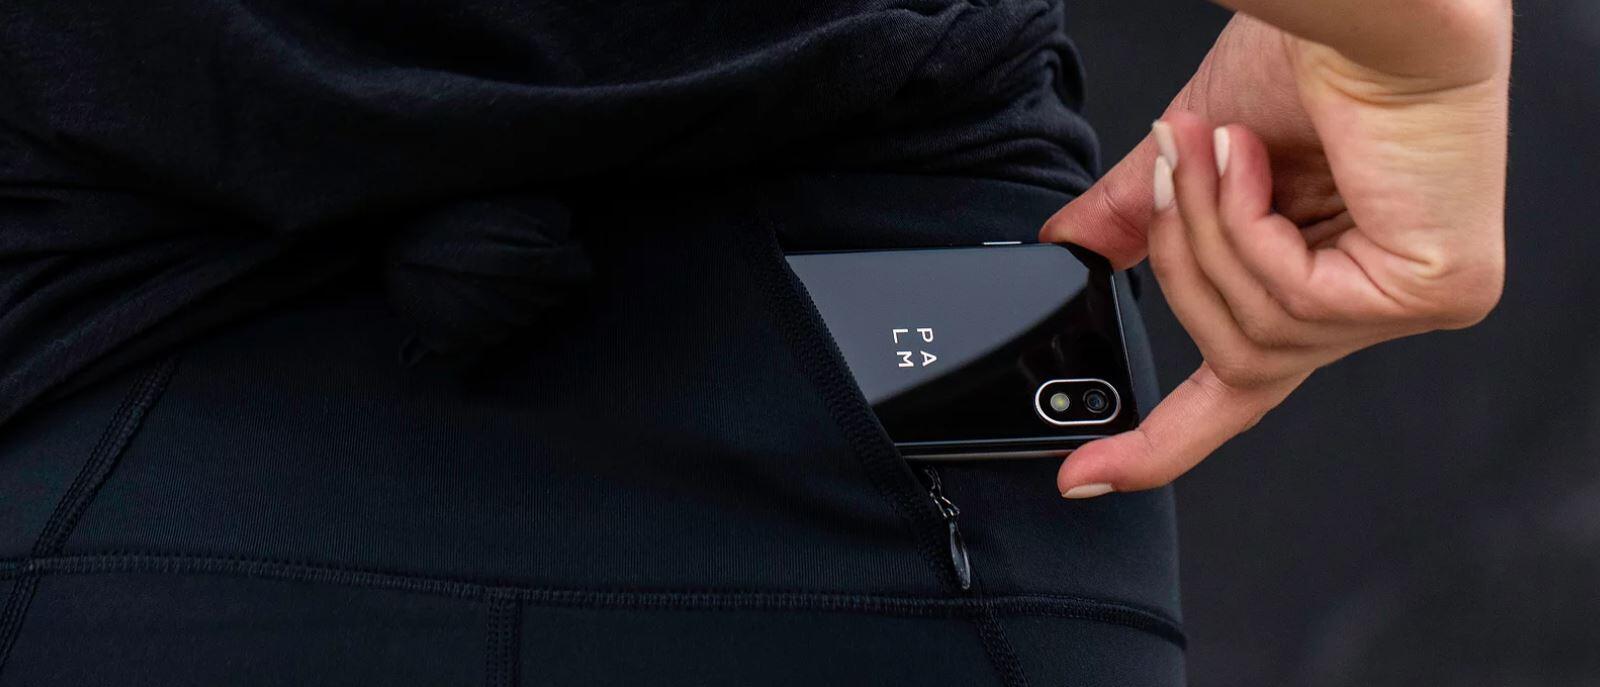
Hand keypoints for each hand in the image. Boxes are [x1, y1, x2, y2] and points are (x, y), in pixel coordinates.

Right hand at [1043, 3, 1510, 497]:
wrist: (1371, 8)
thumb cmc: (1316, 57)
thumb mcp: (1193, 160)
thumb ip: (1136, 221)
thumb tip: (1064, 251)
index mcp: (1325, 273)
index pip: (1244, 392)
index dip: (1158, 443)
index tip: (1084, 477)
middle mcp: (1375, 298)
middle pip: (1236, 359)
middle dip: (1182, 264)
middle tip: (1167, 171)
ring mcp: (1411, 301)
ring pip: (1257, 337)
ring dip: (1210, 233)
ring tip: (1212, 150)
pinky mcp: (1435, 292)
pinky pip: (1294, 306)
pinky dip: (1251, 230)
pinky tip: (1258, 164)